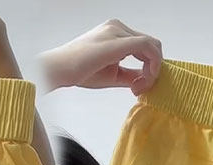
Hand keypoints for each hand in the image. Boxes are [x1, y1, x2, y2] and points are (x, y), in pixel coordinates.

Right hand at [39, 19, 161, 94]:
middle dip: (153, 70)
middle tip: (139, 89)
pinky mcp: (119, 40)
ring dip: (152, 70)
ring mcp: (119, 31)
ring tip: (137, 88)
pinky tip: (138, 83)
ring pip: (153, 46)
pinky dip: (151, 67)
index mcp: (117, 32)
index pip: (145, 47)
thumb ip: (130, 75)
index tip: (138, 87)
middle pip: (152, 45)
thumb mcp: (112, 74)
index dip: (150, 68)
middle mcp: (119, 27)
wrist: (59, 69)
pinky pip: (148, 48)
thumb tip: (145, 80)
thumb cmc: (79, 71)